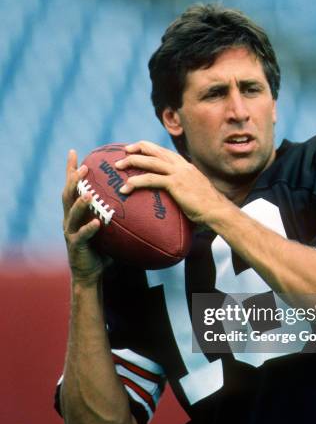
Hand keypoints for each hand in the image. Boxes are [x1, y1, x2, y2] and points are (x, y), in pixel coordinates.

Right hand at [62, 150, 108, 284]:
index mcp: (75, 210)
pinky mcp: (76, 246)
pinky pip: (82, 236)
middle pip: (67, 194)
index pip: (72, 186)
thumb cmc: (102, 246)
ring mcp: (71, 232)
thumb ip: (116, 210)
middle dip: (74, 180)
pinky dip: (89, 229)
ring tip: (88, 192)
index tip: (73, 151)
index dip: (71, 169)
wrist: (90, 272)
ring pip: (72, 213)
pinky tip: (97, 223)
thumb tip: (140, 195)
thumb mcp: (108, 225)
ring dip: (80, 202)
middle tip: (84, 168)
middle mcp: (69, 218)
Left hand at [115, 141, 226, 224]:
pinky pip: (150, 179)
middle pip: (155, 150)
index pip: (163, 151)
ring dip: (132, 162)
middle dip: (137, 149)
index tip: (136, 150)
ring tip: (118, 166)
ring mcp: (179, 173)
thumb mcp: (193, 193)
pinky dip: (136, 182)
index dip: (148, 148)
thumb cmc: (207, 208)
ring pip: (150, 162)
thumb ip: (183, 190)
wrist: (217, 211)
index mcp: (185, 166)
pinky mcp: (175, 184)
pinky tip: (125, 188)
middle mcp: (181, 165)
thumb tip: (175, 200)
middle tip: (123, 152)